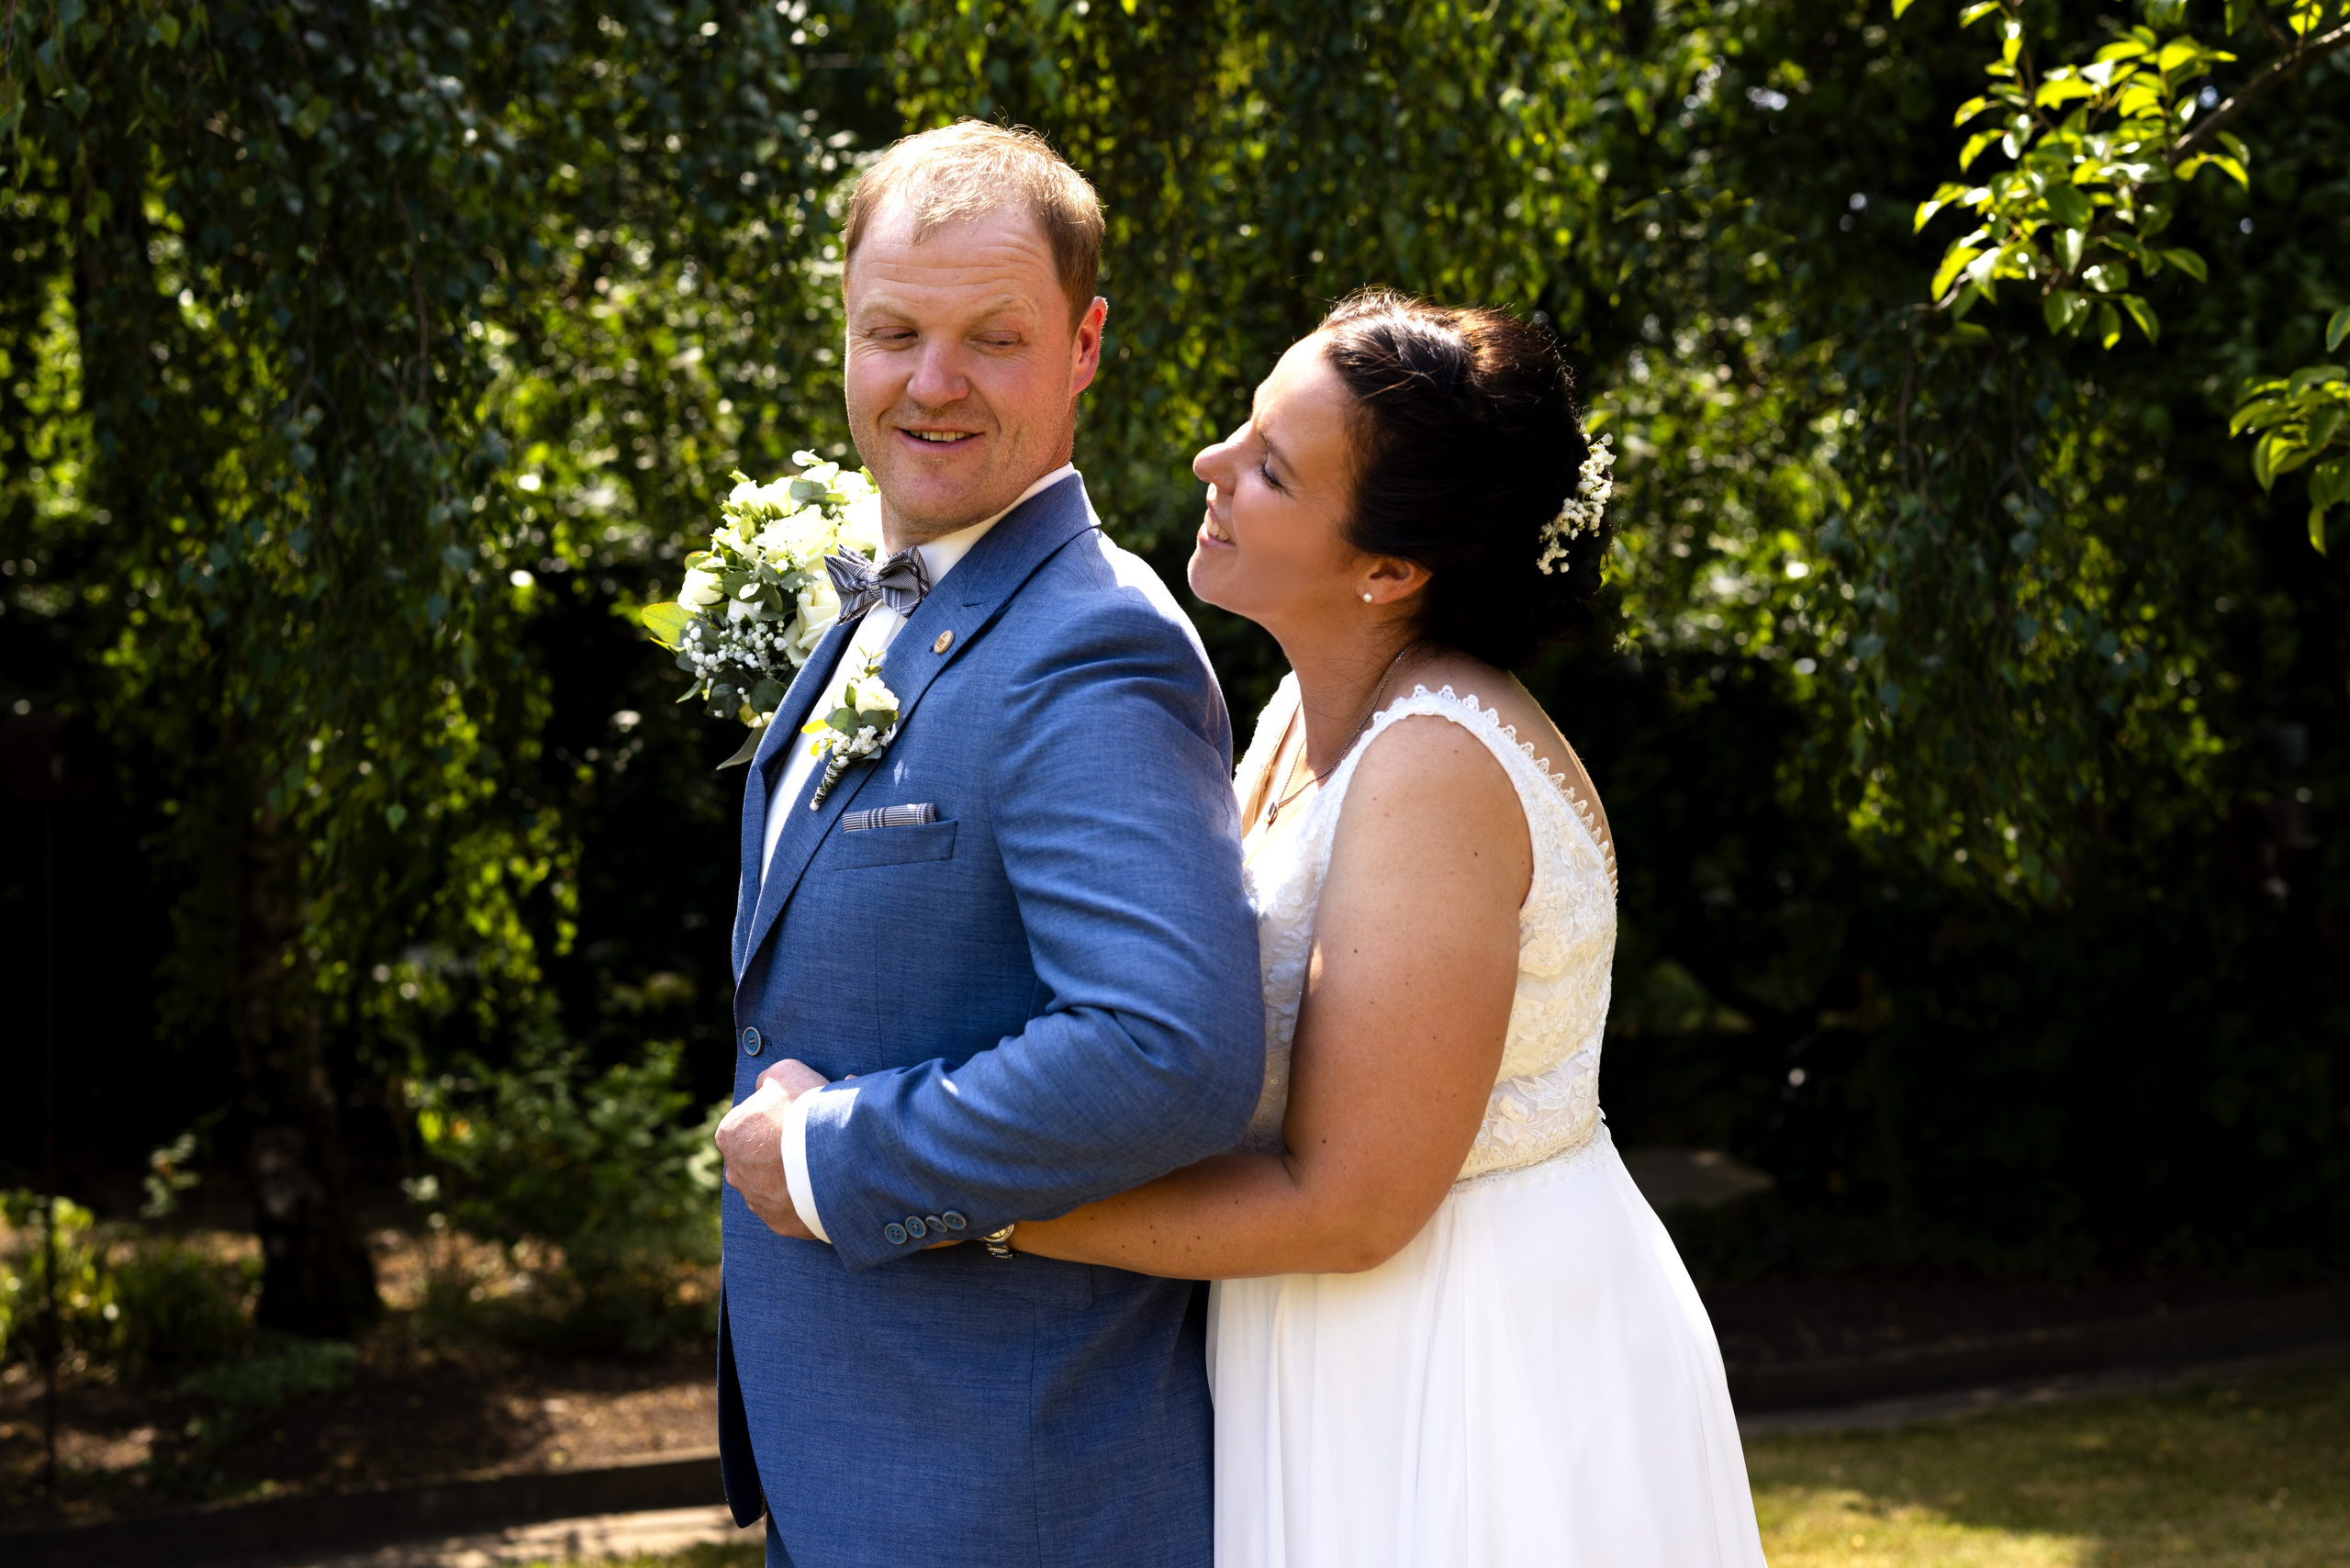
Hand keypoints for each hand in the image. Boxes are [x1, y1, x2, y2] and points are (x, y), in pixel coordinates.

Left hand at [716, 1058, 831, 1240]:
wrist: (830, 1155)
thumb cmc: (805, 1109)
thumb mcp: (787, 1071)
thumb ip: (771, 1079)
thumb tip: (767, 1086)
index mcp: (730, 1134)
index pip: (750, 1124)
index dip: (776, 1118)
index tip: (799, 1117)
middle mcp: (735, 1171)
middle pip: (758, 1158)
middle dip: (779, 1151)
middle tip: (811, 1142)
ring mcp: (756, 1201)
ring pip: (773, 1186)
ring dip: (791, 1177)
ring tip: (821, 1165)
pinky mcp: (779, 1223)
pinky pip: (791, 1209)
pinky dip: (805, 1200)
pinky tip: (824, 1187)